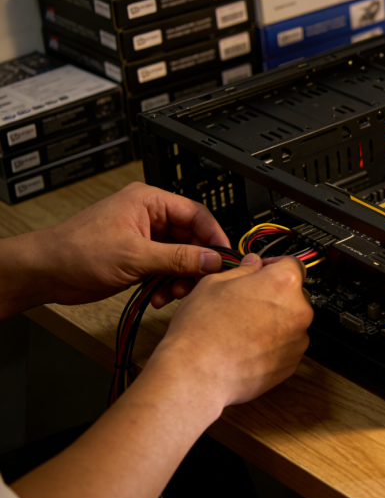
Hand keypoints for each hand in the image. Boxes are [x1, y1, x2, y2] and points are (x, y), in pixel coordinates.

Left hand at [40, 181, 229, 307]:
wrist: (46, 272)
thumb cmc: (76, 251)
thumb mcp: (135, 255)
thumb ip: (178, 257)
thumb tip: (211, 259)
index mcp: (149, 201)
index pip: (197, 214)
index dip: (213, 236)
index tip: (224, 258)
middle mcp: (150, 217)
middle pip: (192, 238)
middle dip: (196, 263)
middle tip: (200, 281)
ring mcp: (146, 238)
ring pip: (181, 257)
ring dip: (181, 277)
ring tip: (174, 292)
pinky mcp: (140, 258)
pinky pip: (167, 269)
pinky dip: (168, 284)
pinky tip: (160, 295)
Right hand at [147, 254, 312, 408]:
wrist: (197, 373)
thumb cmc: (202, 330)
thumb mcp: (214, 283)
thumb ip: (242, 270)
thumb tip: (253, 266)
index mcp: (284, 283)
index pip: (292, 263)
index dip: (274, 265)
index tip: (262, 271)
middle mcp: (299, 311)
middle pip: (293, 294)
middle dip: (274, 295)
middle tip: (246, 302)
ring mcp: (298, 340)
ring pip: (290, 322)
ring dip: (274, 321)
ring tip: (242, 329)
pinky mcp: (292, 364)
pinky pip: (286, 346)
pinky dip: (272, 345)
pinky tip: (247, 346)